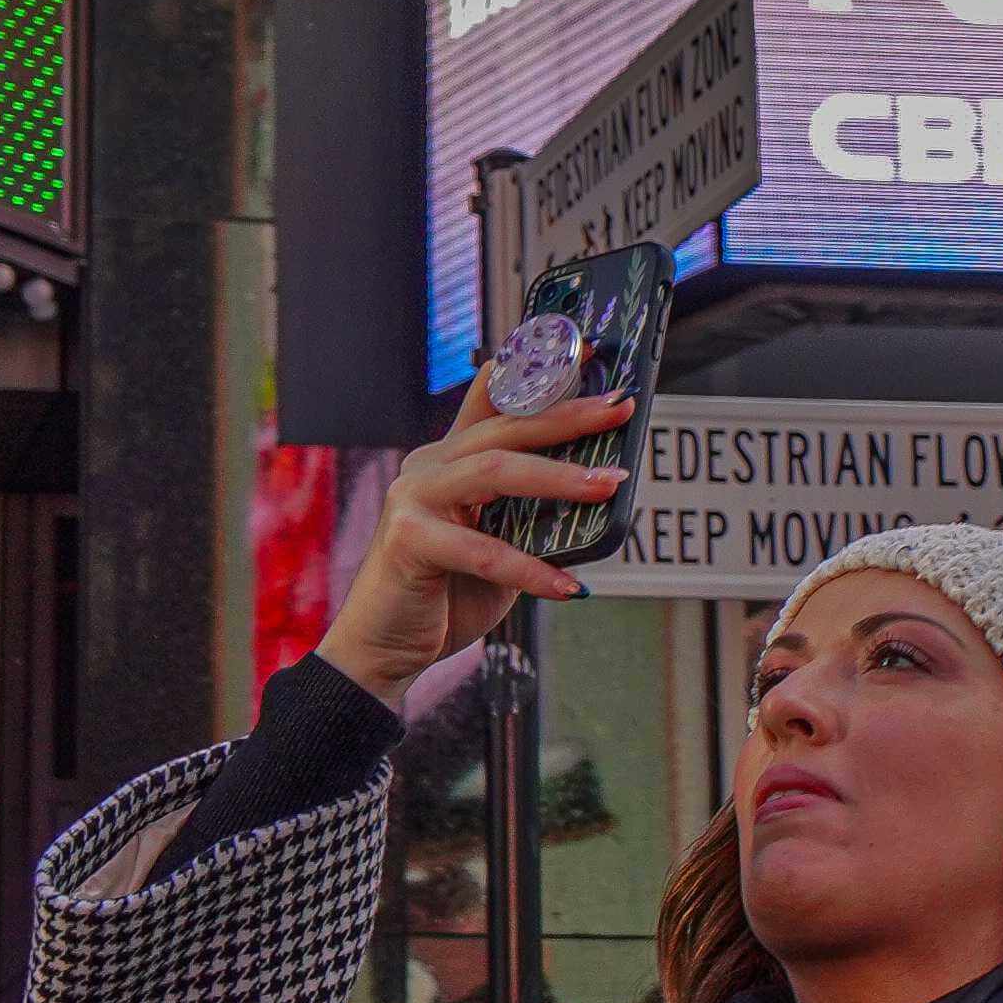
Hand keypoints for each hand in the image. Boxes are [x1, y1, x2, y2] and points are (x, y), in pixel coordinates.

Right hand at [314, 374, 632, 698]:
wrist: (384, 649)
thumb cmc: (445, 596)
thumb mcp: (498, 545)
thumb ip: (530, 513)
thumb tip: (599, 491)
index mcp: (449, 459)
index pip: (494, 401)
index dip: (537, 371)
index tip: (588, 352)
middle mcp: (428, 466)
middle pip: (504, 428)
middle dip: (567, 415)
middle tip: (619, 409)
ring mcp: (412, 497)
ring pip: (494, 471)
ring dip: (558, 477)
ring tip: (609, 484)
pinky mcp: (406, 539)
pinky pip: (482, 549)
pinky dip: (531, 569)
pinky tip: (569, 586)